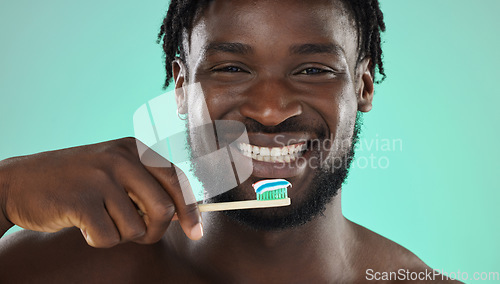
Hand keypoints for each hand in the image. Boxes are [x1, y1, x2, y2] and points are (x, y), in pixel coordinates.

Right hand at [0, 137, 202, 246]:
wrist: (21, 182)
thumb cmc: (77, 182)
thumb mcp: (115, 171)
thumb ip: (146, 185)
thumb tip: (185, 213)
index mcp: (135, 148)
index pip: (177, 180)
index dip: (191, 210)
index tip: (195, 232)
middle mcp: (121, 159)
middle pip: (164, 208)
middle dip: (157, 231)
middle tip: (141, 236)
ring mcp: (101, 178)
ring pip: (136, 228)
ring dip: (121, 235)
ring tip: (101, 220)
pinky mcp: (81, 200)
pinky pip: (109, 238)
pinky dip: (98, 241)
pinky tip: (83, 225)